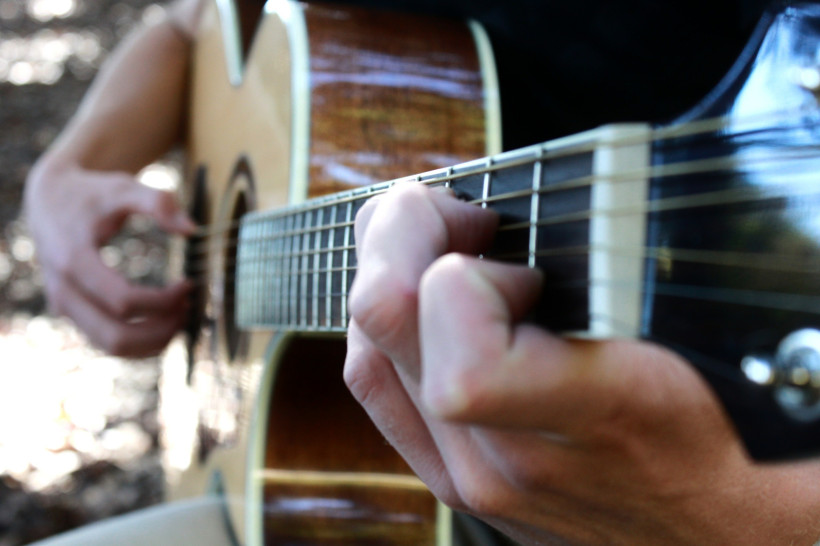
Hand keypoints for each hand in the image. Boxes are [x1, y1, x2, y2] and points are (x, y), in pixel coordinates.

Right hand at [24, 160, 193, 356]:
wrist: (50, 199)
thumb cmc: (91, 193)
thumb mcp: (123, 187)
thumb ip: (158, 201)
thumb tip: (191, 229)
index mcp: (73, 261)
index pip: (124, 301)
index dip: (164, 300)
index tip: (188, 283)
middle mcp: (64, 292)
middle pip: (117, 337)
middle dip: (161, 329)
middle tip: (189, 307)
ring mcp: (66, 308)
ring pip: (113, 348)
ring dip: (154, 340)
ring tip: (181, 315)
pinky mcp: (74, 314)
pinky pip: (109, 342)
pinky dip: (141, 340)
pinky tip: (165, 319)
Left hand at [345, 183, 819, 544]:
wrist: (705, 536)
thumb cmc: (712, 433)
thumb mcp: (694, 337)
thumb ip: (620, 274)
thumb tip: (574, 192)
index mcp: (586, 421)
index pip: (465, 358)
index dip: (462, 271)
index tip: (503, 242)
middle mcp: (505, 461)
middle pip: (382, 320)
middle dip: (406, 232)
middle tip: (461, 215)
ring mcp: (466, 475)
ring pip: (365, 347)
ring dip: (389, 271)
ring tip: (448, 249)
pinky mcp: (449, 477)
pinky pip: (375, 384)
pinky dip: (386, 324)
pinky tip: (428, 300)